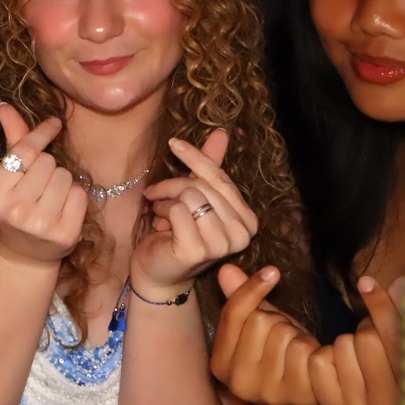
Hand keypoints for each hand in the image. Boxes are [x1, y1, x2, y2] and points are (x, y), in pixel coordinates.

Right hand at [0, 104, 88, 268]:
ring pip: (65, 177)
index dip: (42, 133)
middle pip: (47, 162)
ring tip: (49, 198)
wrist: (22, 257)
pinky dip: (75, 197)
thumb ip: (11, 140)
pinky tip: (62, 209)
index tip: (54, 124)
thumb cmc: (13, 208)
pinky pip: (80, 195)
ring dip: (62, 182)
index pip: (24, 150)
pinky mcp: (65, 236)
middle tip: (38, 185)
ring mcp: (40, 226)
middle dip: (47, 168)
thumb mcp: (5, 179)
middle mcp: (14, 210)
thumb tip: (5, 105)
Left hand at [133, 130, 259, 298]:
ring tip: (162, 216)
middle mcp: (242, 234)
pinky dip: (163, 213)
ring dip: (167, 202)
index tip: (173, 143)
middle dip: (173, 186)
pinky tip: (161, 228)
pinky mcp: (198, 250)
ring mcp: (221, 244)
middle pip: (202, 185)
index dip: (197, 158)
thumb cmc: (176, 233)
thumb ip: (208, 168)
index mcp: (247, 220)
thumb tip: (221, 132)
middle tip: (157, 197)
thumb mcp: (194, 197)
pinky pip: (178, 210)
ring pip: (190, 195)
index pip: (221, 178)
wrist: (157, 273)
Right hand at [209, 264, 325, 404]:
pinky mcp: (295, 395)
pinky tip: (314, 361)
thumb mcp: (259, 330)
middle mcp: (238, 382)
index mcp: (221, 365)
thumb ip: (243, 302)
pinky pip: (304, 349)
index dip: (252, 288)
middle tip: (287, 340)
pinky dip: (314, 347)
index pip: (232, 314)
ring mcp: (266, 391)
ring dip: (297, 335)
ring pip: (284, 333)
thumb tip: (226, 269)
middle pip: (260, 320)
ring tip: (300, 353)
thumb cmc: (282, 360)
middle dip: (279, 321)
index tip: (272, 271)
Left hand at [308, 275, 404, 404]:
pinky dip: (322, 357)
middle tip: (368, 339)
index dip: (382, 306)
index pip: (399, 336)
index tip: (366, 283)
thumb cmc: (392, 364)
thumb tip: (399, 283)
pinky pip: (318, 361)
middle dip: (365, 330)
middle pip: (367, 339)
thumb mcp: (403, 339)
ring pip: (342, 346)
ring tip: (356, 357)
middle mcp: (394, 404)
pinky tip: (336, 367)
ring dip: (345, 344)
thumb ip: (404, 310)